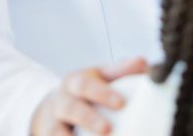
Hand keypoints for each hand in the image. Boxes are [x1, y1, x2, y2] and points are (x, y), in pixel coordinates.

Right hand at [31, 58, 148, 135]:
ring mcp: (51, 121)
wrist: (53, 107)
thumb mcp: (101, 76)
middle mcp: (61, 100)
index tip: (121, 103)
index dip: (102, 93)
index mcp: (74, 81)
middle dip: (89, 119)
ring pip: (56, 130)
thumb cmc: (87, 91)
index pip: (86, 84)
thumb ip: (122, 70)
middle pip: (71, 108)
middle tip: (107, 129)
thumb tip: (144, 64)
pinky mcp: (48, 135)